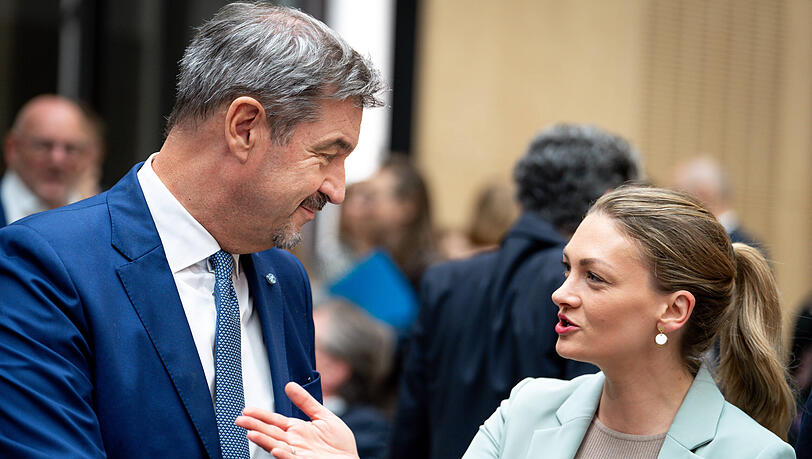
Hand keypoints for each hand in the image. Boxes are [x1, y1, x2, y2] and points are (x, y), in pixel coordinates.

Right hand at [236, 382, 358, 458]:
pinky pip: (291, 458)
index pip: (274, 421)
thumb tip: (289, 385)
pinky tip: (275, 448)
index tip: (246, 410)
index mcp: (297, 430)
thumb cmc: (339, 444)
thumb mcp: (324, 416)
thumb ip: (306, 402)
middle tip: (239, 420)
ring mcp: (298, 453)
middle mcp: (294, 442)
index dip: (261, 415)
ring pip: (276, 445)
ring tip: (251, 433)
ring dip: (264, 440)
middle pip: (270, 432)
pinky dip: (283, 454)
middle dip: (255, 426)